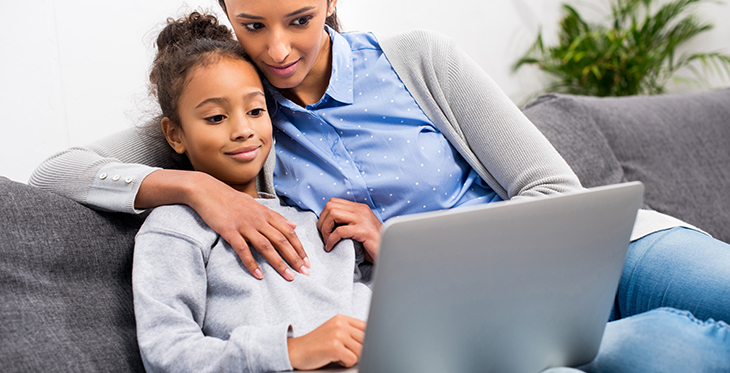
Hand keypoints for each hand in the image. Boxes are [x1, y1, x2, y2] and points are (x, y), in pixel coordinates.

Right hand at [189, 172, 311, 279]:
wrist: (207, 190)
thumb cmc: (231, 199)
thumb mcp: (257, 205)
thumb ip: (276, 217)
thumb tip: (294, 225)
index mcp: (266, 214)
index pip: (289, 232)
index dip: (299, 247)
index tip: (307, 261)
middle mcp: (259, 220)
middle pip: (282, 241)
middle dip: (295, 258)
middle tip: (305, 272)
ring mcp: (244, 225)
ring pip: (266, 247)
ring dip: (279, 263)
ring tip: (289, 277)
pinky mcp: (229, 231)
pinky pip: (243, 250)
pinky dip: (252, 263)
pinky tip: (259, 275)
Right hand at [287, 314, 365, 369]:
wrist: (295, 352)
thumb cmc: (316, 345)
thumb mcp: (333, 331)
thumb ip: (350, 331)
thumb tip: (372, 339)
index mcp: (342, 318)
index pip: (367, 327)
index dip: (366, 340)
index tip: (358, 346)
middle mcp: (340, 324)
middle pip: (366, 340)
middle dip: (358, 350)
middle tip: (345, 352)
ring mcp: (337, 334)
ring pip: (361, 351)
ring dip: (351, 357)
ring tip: (338, 355)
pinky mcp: (335, 347)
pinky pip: (352, 359)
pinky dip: (345, 363)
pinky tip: (335, 359)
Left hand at [318, 198, 381, 261]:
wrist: (389, 253)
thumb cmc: (373, 245)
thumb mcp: (359, 228)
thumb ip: (347, 222)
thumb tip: (327, 224)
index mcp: (360, 208)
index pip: (333, 202)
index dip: (324, 216)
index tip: (324, 230)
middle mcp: (361, 210)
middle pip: (330, 206)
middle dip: (322, 222)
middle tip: (324, 236)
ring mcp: (363, 219)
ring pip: (333, 214)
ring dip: (325, 229)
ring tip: (328, 241)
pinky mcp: (364, 231)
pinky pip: (340, 231)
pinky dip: (331, 240)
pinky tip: (331, 247)